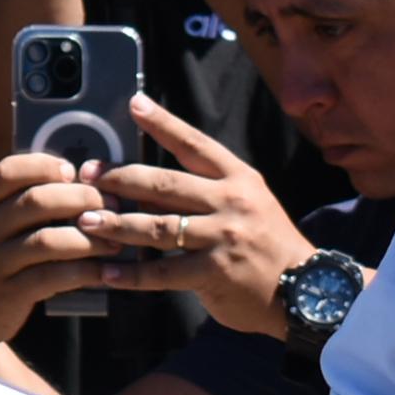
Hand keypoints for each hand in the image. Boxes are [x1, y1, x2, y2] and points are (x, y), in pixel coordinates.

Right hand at [0, 151, 110, 361]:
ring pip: (48, 241)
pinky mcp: (6, 295)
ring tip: (114, 242)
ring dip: (89, 239)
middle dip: (81, 199)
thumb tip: (72, 181)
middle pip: (36, 202)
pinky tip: (103, 272)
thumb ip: (11, 205)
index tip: (73, 172)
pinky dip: (83, 273)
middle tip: (111, 205)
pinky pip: (52, 278)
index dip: (45, 166)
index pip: (8, 171)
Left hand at [82, 97, 314, 334]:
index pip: (195, 144)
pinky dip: (131, 274)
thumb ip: (206, 192)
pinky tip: (106, 272)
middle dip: (120, 178)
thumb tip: (149, 188)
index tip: (134, 104)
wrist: (309, 290)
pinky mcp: (215, 273)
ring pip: (158, 226)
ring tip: (86, 222)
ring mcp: (222, 237)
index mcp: (238, 178)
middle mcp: (230, 201)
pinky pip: (162, 272)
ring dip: (117, 224)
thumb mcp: (249, 203)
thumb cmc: (269, 244)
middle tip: (87, 175)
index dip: (163, 123)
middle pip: (164, 184)